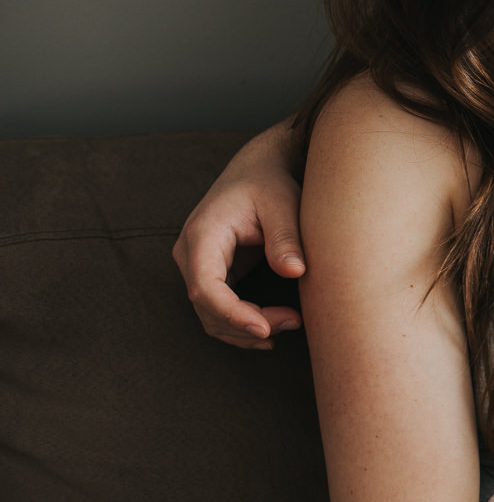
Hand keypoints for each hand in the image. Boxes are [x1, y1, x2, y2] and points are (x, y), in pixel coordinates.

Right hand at [172, 130, 305, 347]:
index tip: (264, 328)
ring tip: (289, 324)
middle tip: (293, 321)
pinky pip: (217, 309)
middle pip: (208, 306)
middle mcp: (190, 253)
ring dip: (245, 329)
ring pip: (210, 315)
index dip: (232, 313)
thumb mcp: (283, 204)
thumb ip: (286, 237)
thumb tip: (295, 271)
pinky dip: (240, 324)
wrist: (256, 171)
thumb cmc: (269, 184)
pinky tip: (270, 330)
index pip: (205, 287)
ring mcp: (196, 265)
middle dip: (247, 324)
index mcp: (203, 234)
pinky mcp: (210, 273)